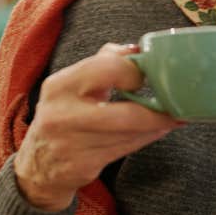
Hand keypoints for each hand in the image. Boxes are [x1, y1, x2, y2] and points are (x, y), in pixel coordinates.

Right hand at [13, 43, 182, 209]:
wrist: (39, 165)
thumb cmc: (66, 114)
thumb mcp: (74, 84)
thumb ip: (104, 61)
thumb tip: (138, 48)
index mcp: (60, 85)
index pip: (108, 68)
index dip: (134, 71)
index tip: (147, 76)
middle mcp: (61, 114)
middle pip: (125, 113)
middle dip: (156, 111)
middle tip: (175, 104)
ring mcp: (71, 144)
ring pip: (130, 134)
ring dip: (157, 125)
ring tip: (173, 116)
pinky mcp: (82, 166)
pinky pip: (125, 149)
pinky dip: (146, 138)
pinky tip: (158, 130)